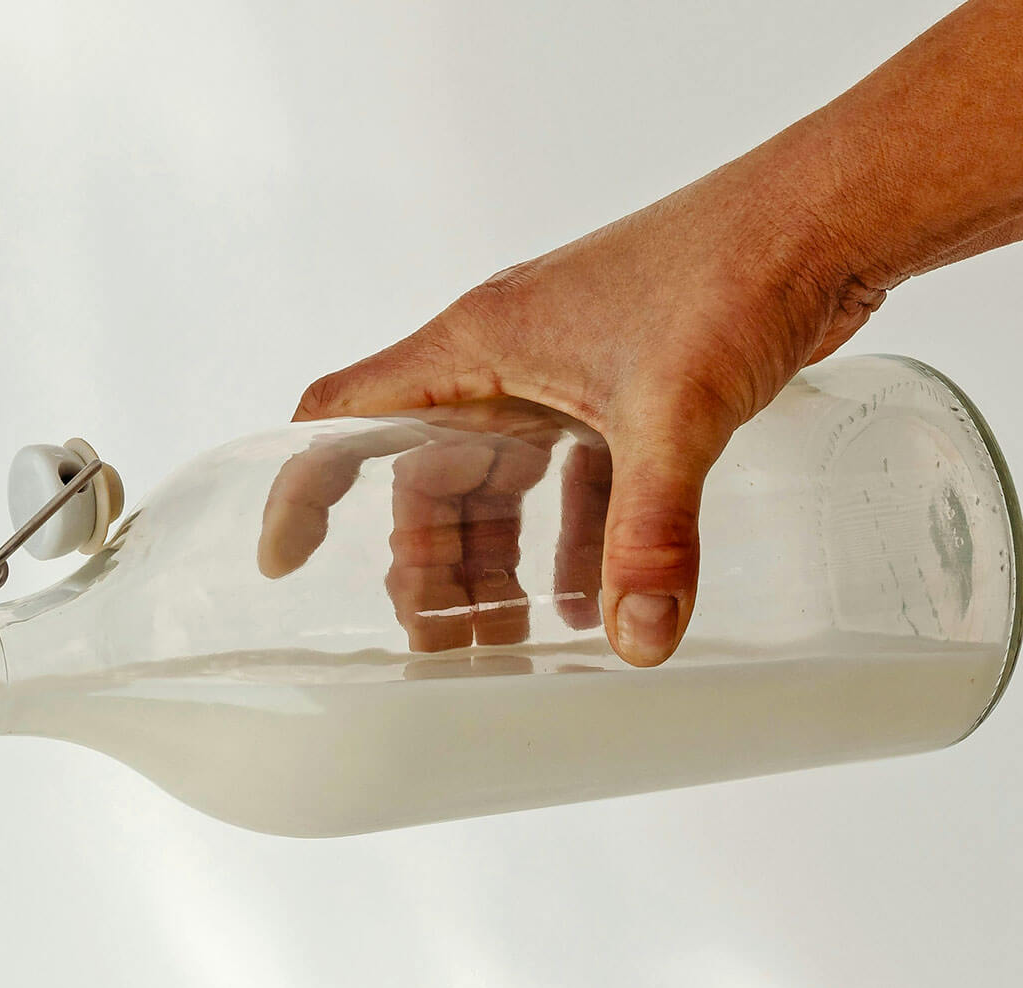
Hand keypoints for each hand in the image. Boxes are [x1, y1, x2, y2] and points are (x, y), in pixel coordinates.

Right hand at [288, 161, 882, 664]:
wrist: (832, 212)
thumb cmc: (731, 267)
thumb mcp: (674, 415)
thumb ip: (650, 536)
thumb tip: (638, 639)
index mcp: (474, 346)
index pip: (343, 418)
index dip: (302, 490)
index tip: (284, 563)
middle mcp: (503, 359)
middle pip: (426, 478)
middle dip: (427, 566)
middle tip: (441, 645)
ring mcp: (562, 374)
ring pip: (499, 485)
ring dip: (498, 562)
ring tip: (506, 639)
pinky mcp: (621, 389)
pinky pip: (571, 480)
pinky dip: (573, 540)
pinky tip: (593, 599)